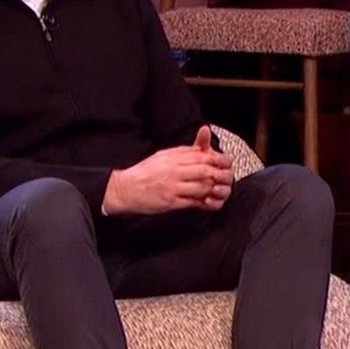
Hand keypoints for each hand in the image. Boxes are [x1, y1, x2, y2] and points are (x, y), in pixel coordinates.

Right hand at [102, 126, 233, 215]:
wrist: (125, 188)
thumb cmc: (145, 172)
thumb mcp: (164, 155)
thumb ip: (184, 151)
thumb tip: (201, 146)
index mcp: (173, 158)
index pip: (201, 156)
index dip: (216, 160)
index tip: (223, 163)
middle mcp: (174, 171)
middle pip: (204, 171)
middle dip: (218, 175)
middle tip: (223, 178)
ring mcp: (173, 187)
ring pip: (201, 187)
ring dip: (212, 189)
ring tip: (215, 189)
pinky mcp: (170, 202)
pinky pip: (192, 202)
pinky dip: (203, 201)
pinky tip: (207, 200)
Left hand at [191, 126, 233, 208]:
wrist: (173, 184)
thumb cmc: (187, 166)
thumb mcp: (194, 153)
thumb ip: (202, 142)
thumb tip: (205, 129)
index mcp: (218, 164)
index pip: (227, 162)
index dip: (224, 162)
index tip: (218, 162)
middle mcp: (220, 177)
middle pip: (228, 177)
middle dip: (223, 177)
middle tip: (215, 176)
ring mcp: (217, 190)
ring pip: (225, 191)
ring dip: (221, 190)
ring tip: (214, 189)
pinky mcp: (211, 202)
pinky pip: (217, 204)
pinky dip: (214, 203)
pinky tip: (207, 200)